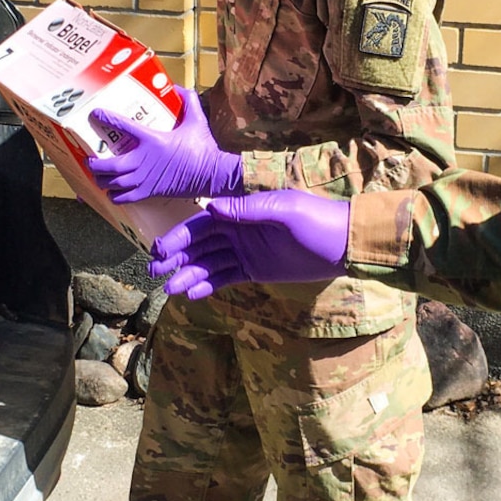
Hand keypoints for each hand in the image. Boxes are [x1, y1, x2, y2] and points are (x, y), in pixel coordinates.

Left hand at [86, 85, 242, 202]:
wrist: (213, 175)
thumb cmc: (203, 149)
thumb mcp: (197, 121)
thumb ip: (188, 102)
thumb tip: (179, 88)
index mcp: (151, 140)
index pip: (122, 126)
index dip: (105, 119)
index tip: (95, 115)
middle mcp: (142, 161)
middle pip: (106, 166)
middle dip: (93, 163)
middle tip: (90, 158)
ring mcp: (144, 179)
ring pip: (111, 183)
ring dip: (101, 179)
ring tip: (99, 175)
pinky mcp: (149, 192)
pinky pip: (123, 198)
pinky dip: (114, 196)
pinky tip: (112, 192)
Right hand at [149, 190, 349, 298]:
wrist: (344, 245)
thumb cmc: (317, 220)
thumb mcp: (285, 210)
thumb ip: (249, 209)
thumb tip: (212, 206)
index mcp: (242, 211)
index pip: (203, 223)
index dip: (180, 236)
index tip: (160, 251)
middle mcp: (239, 230)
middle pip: (200, 244)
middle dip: (176, 258)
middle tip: (155, 274)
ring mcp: (245, 251)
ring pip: (209, 263)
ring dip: (189, 275)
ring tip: (171, 290)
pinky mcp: (254, 270)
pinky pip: (226, 277)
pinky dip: (209, 285)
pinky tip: (193, 294)